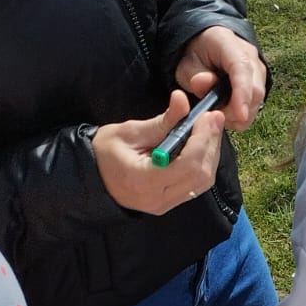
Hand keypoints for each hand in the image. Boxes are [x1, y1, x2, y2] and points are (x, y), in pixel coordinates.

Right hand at [93, 91, 223, 213]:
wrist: (91, 177)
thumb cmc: (104, 152)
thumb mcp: (129, 131)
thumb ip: (161, 121)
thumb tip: (183, 100)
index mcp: (144, 181)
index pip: (188, 165)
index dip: (203, 139)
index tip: (208, 116)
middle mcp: (159, 199)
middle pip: (201, 175)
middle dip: (211, 144)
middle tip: (213, 118)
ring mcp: (165, 204)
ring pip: (203, 182)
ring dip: (210, 153)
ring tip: (209, 128)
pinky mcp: (170, 203)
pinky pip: (196, 186)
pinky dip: (204, 163)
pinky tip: (201, 144)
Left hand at [175, 25, 266, 129]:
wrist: (204, 50)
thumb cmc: (195, 57)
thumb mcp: (186, 65)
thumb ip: (194, 75)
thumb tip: (205, 85)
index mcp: (228, 44)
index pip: (242, 68)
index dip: (242, 93)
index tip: (240, 115)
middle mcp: (250, 56)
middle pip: (255, 91)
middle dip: (235, 111)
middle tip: (213, 114)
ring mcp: (258, 71)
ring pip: (256, 103)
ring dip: (237, 115)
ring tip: (217, 110)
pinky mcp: (259, 85)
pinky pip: (254, 108)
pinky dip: (239, 116)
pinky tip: (226, 110)